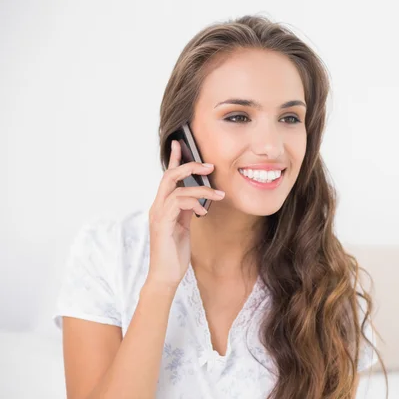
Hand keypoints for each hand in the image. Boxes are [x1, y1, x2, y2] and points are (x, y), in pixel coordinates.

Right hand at [146, 139, 224, 287]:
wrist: (165, 276)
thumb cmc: (174, 253)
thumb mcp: (185, 227)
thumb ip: (188, 210)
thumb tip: (199, 198)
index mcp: (163, 206)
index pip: (167, 177)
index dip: (173, 159)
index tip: (180, 144)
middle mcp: (158, 207)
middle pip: (169, 175)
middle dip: (189, 166)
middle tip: (209, 166)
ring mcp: (158, 214)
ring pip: (176, 187)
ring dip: (201, 188)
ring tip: (219, 194)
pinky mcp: (162, 223)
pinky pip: (178, 202)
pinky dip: (194, 202)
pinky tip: (204, 211)